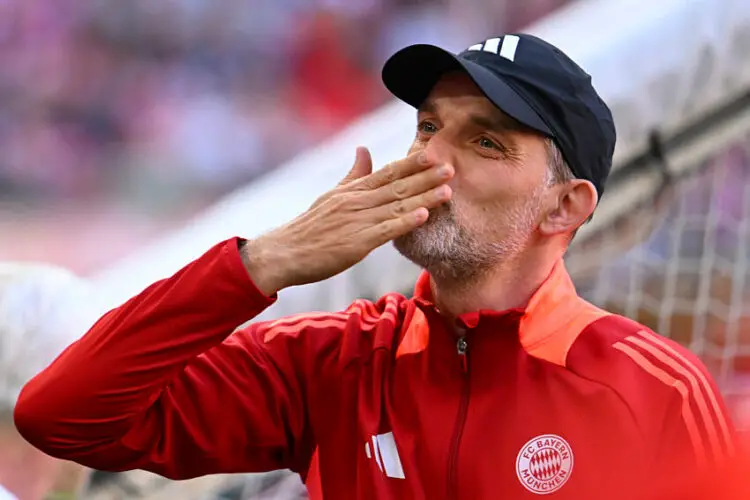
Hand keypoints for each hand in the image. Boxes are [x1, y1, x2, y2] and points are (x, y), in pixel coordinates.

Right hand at [243, 147, 453, 294]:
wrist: (285, 253)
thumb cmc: (310, 228)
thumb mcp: (332, 195)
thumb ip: (353, 175)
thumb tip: (365, 149)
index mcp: (352, 191)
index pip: (387, 173)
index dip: (411, 163)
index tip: (433, 153)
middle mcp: (357, 202)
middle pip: (397, 186)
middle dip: (425, 177)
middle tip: (450, 167)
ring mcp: (357, 221)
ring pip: (396, 206)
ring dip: (424, 197)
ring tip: (447, 189)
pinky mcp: (356, 243)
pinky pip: (385, 230)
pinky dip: (405, 222)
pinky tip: (424, 216)